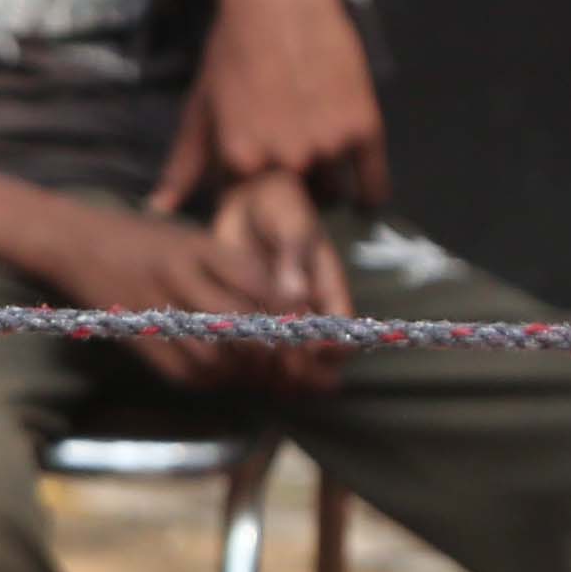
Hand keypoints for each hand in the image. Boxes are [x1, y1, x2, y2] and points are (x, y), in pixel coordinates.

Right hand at [45, 199, 299, 394]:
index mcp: (197, 246)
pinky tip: (228, 371)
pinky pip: (193, 375)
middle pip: (244, 328)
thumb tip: (292, 312)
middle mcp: (178, 278)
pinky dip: (219, 379)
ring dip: (248, 371)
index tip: (312, 331)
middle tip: (294, 360)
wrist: (77, 245)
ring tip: (263, 369)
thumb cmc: (146, 240)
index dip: (293, 316)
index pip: (261, 287)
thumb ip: (240, 272)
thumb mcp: (196, 240)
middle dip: (276, 351)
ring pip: (220, 359)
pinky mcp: (143, 344)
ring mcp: (156, 312)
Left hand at [161, 0, 386, 210]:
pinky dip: (368, 191)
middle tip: (291, 157)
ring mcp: (327, 145)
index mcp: (240, 160)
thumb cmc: (233, 48)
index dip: (255, 193)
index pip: (250, 207)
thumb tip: (159, 209)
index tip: (260, 177)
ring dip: (328, 186)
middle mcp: (284, 160)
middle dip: (292, 193)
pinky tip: (361, 188)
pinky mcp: (364, 129)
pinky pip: (373, 184)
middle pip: (294, 205)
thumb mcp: (201, 105)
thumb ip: (184, 163)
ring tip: (317, 153)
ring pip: (332, 193)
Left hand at [194, 168, 353, 395]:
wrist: (250, 199)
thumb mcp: (292, 226)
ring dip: (271, 372)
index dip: (327, 352)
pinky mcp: (251, 316)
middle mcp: (308, 314)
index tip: (305, 348)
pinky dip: (246, 361)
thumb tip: (296, 294)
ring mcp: (280, 319)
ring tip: (250, 362)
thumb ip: (293, 259)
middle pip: (314, 364)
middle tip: (273, 363)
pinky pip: (255, 352)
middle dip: (298, 371)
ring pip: (284, 365)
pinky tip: (229, 357)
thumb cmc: (281, 208)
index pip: (341, 339)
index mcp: (329, 294)